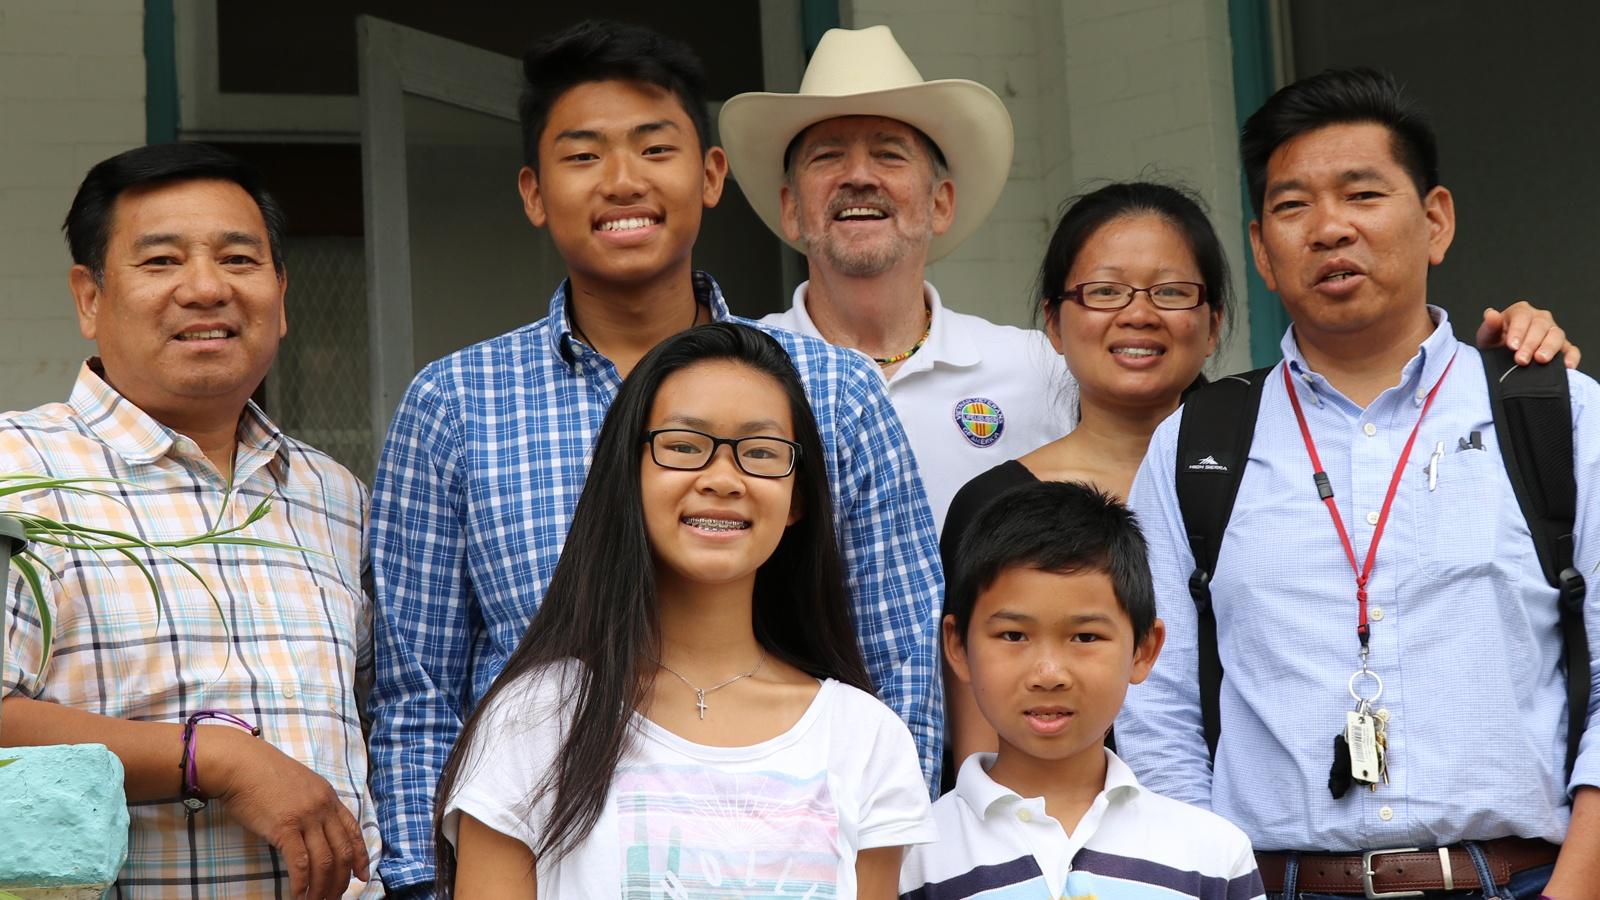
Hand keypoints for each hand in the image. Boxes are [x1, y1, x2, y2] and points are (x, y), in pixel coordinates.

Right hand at [200, 727, 370, 898]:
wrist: (241, 763)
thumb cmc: (264, 774)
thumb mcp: (301, 785)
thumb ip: (313, 805)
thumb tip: (315, 830)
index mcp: (329, 797)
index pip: (353, 831)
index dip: (361, 856)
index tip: (362, 876)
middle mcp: (323, 808)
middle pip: (343, 851)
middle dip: (341, 880)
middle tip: (335, 897)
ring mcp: (306, 817)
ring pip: (324, 861)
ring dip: (322, 887)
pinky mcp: (285, 827)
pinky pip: (300, 863)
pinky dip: (301, 884)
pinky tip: (297, 896)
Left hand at [1477, 301, 1580, 367]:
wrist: (1501, 359)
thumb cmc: (1495, 344)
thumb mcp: (1487, 336)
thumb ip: (1489, 326)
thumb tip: (1491, 314)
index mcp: (1521, 312)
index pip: (1522, 317)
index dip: (1518, 331)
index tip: (1512, 346)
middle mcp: (1540, 319)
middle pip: (1540, 326)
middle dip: (1530, 344)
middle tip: (1521, 360)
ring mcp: (1553, 332)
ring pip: (1557, 335)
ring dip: (1549, 348)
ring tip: (1541, 360)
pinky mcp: (1564, 348)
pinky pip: (1572, 350)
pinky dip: (1571, 357)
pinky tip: (1567, 366)